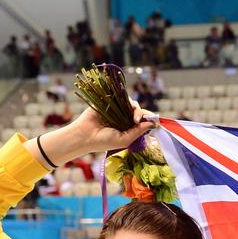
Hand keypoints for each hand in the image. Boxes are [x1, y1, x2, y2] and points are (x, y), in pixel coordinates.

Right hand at [26, 104, 155, 165]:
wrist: (84, 135)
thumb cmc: (104, 141)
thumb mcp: (124, 140)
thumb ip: (138, 132)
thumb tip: (153, 124)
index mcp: (130, 129)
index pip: (144, 122)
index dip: (149, 120)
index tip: (153, 121)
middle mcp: (125, 119)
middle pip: (139, 112)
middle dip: (142, 114)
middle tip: (137, 119)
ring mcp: (117, 110)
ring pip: (131, 104)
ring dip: (134, 108)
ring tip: (133, 116)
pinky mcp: (109, 102)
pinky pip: (119, 97)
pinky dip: (124, 97)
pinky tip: (126, 103)